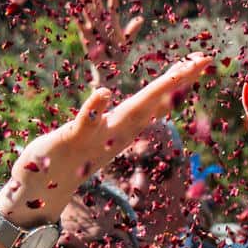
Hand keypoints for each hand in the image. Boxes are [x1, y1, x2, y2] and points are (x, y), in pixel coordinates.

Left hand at [2, 55, 211, 221]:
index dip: (182, 78)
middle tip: (204, 60)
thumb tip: (151, 105)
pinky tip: (104, 91)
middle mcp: (120, 130)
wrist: (43, 188)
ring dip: (153, 94)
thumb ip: (127, 116)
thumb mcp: (106, 132)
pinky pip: (86, 122)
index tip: (204, 59)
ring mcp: (99, 136)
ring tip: (176, 73)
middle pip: (154, 101)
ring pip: (130, 112)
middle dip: (179, 80)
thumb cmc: (73, 154)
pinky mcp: (73, 139)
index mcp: (127, 124)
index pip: (160, 97)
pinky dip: (96, 108)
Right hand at [78, 0, 146, 91]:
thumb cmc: (118, 55)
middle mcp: (101, 23)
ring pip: (87, 11)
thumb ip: (132, 29)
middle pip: (97, 4)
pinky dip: (77, 18)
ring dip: (83, 0)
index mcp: (112, 23)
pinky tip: (72, 8)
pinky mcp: (86, 37)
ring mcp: (93, 29)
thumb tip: (140, 18)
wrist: (109, 69)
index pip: (113, 5)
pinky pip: (81, 26)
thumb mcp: (127, 41)